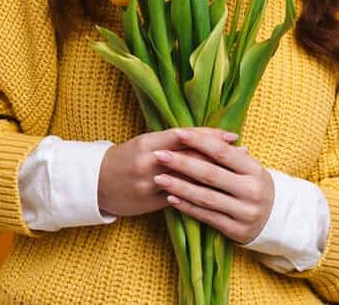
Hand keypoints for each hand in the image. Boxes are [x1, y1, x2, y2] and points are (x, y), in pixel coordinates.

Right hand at [97, 127, 238, 218]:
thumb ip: (169, 141)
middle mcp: (148, 163)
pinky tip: (214, 193)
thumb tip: (201, 136)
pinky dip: (196, 194)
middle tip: (242, 151)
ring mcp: (148, 184)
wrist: (96, 183)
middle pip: (189, 157)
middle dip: (218, 155)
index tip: (231, 134)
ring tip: (234, 172)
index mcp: (147, 143)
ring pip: (186, 179)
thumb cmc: (124, 158)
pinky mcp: (149, 203)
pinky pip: (178, 198)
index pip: (184, 137)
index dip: (210, 135)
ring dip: (212, 175)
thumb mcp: (144, 143)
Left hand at [153, 128, 273, 245]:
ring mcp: (244, 212)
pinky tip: (171, 199)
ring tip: (159, 178)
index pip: (222, 152)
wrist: (277, 218)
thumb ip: (227, 154)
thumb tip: (197, 134)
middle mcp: (251, 191)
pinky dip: (187, 207)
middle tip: (159, 156)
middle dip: (182, 163)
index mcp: (254, 169)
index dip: (199, 141)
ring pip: (206, 197)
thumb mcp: (249, 168)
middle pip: (211, 175)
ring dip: (179, 187)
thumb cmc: (254, 185)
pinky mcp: (236, 230)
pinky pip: (206, 217)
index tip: (177, 133)